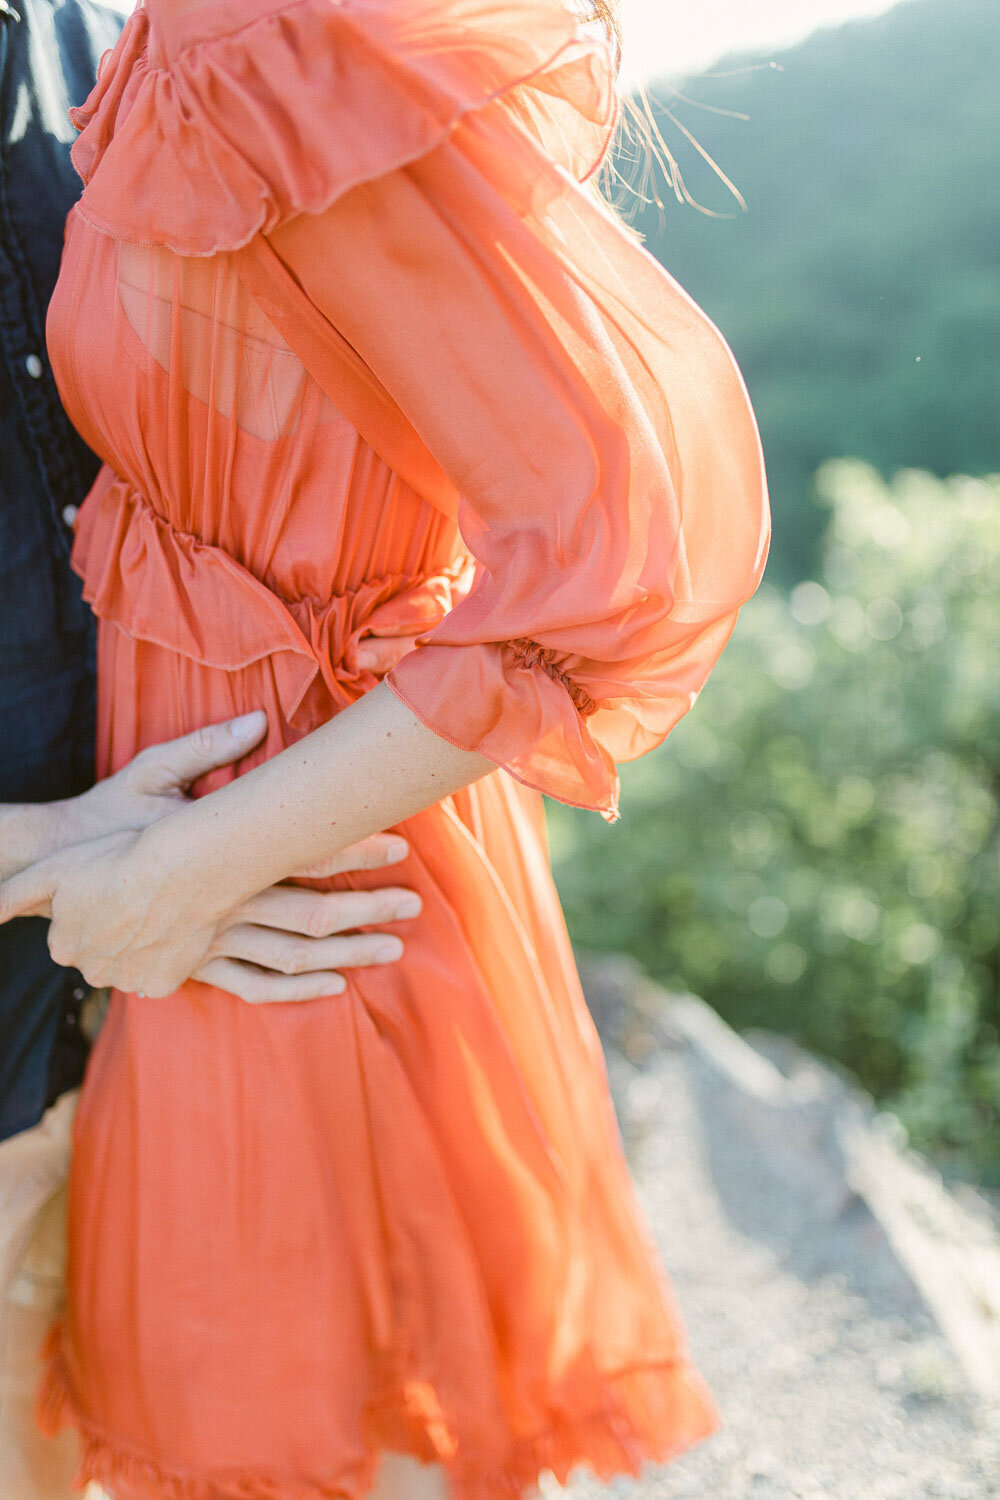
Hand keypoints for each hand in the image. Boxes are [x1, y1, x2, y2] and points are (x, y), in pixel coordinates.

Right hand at [0, 711, 422, 1000]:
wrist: (56, 878)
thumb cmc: (106, 823)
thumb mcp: (147, 776)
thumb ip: (203, 749)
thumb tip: (254, 720)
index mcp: (218, 856)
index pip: (297, 851)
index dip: (349, 847)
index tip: (397, 842)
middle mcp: (220, 904)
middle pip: (308, 911)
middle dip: (365, 906)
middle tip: (415, 903)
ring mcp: (207, 943)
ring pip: (290, 956)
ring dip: (345, 952)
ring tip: (395, 948)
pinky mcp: (190, 968)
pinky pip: (251, 988)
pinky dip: (295, 990)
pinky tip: (336, 987)